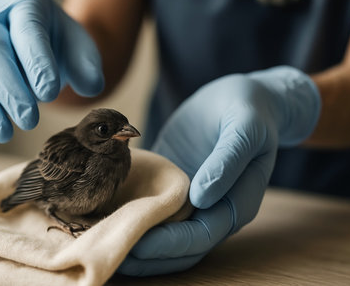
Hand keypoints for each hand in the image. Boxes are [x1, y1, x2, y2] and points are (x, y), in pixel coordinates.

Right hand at [0, 0, 103, 142]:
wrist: (44, 46)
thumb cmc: (63, 46)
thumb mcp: (82, 50)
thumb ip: (88, 66)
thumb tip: (90, 87)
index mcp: (27, 5)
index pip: (27, 30)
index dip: (36, 63)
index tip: (49, 94)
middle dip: (9, 90)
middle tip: (29, 121)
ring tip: (4, 134)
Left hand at [118, 66, 320, 275]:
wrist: (241, 97)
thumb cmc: (248, 108)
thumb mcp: (244, 126)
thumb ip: (227, 161)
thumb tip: (200, 198)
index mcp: (236, 202)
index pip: (202, 235)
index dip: (170, 244)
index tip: (136, 243)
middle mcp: (215, 208)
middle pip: (181, 245)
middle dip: (148, 251)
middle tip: (109, 248)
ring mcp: (193, 199)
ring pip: (166, 232)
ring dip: (137, 240)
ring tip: (101, 240)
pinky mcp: (174, 185)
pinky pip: (154, 205)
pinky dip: (133, 214)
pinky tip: (106, 215)